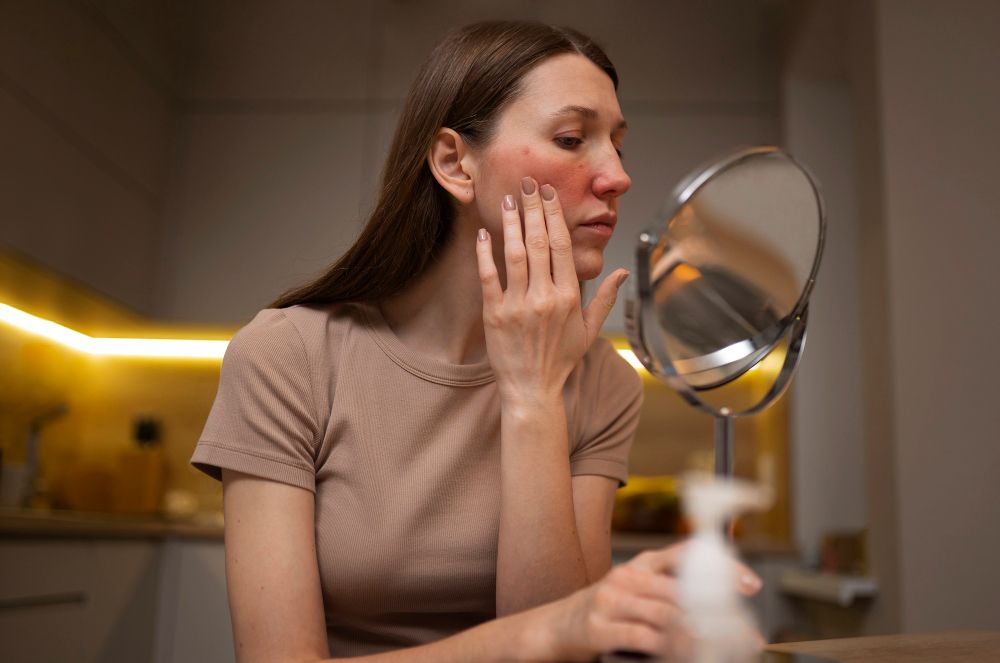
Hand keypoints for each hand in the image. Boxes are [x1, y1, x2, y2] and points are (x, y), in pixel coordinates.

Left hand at [475, 177, 627, 405]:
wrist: (532, 389)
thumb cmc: (561, 359)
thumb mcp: (589, 331)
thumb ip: (604, 298)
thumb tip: (622, 272)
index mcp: (569, 296)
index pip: (563, 246)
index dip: (555, 215)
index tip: (549, 194)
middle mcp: (545, 297)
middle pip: (540, 242)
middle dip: (533, 209)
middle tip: (528, 183)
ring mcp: (518, 305)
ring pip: (515, 254)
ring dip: (511, 224)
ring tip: (507, 200)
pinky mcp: (495, 314)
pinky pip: (489, 277)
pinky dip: (484, 254)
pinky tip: (484, 233)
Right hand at [532, 543, 762, 660]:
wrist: (555, 628)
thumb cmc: (605, 613)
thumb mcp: (637, 594)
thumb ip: (669, 594)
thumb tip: (718, 611)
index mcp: (641, 564)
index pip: (687, 556)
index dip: (721, 565)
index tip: (751, 584)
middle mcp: (627, 576)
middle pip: (683, 591)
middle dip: (719, 614)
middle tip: (743, 634)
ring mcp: (610, 600)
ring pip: (666, 614)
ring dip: (697, 635)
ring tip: (719, 649)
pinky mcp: (598, 627)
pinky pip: (642, 637)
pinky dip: (667, 647)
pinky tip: (682, 654)